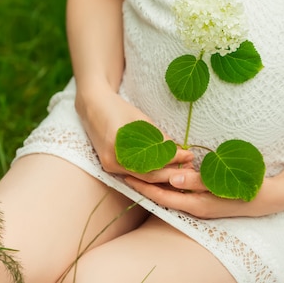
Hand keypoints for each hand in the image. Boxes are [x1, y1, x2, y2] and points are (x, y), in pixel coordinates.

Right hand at [75, 80, 193, 181]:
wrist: (92, 105)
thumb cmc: (117, 109)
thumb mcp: (141, 120)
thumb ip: (158, 138)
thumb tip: (179, 151)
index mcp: (119, 149)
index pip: (153, 162)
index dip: (174, 160)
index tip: (190, 155)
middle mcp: (112, 163)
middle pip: (148, 176)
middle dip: (171, 174)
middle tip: (190, 168)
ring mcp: (110, 166)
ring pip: (142, 177)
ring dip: (163, 175)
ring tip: (183, 170)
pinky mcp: (110, 166)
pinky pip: (135, 173)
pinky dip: (150, 171)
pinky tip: (166, 169)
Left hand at [124, 171, 283, 218]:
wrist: (272, 197)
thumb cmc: (249, 189)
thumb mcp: (224, 184)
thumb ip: (197, 181)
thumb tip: (172, 179)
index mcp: (196, 204)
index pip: (161, 196)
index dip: (142, 186)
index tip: (124, 173)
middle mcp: (195, 206)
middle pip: (162, 196)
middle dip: (143, 184)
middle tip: (124, 168)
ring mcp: (201, 203)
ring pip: (172, 193)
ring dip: (155, 182)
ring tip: (139, 168)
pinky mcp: (207, 198)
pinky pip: (183, 191)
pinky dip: (170, 182)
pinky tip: (166, 171)